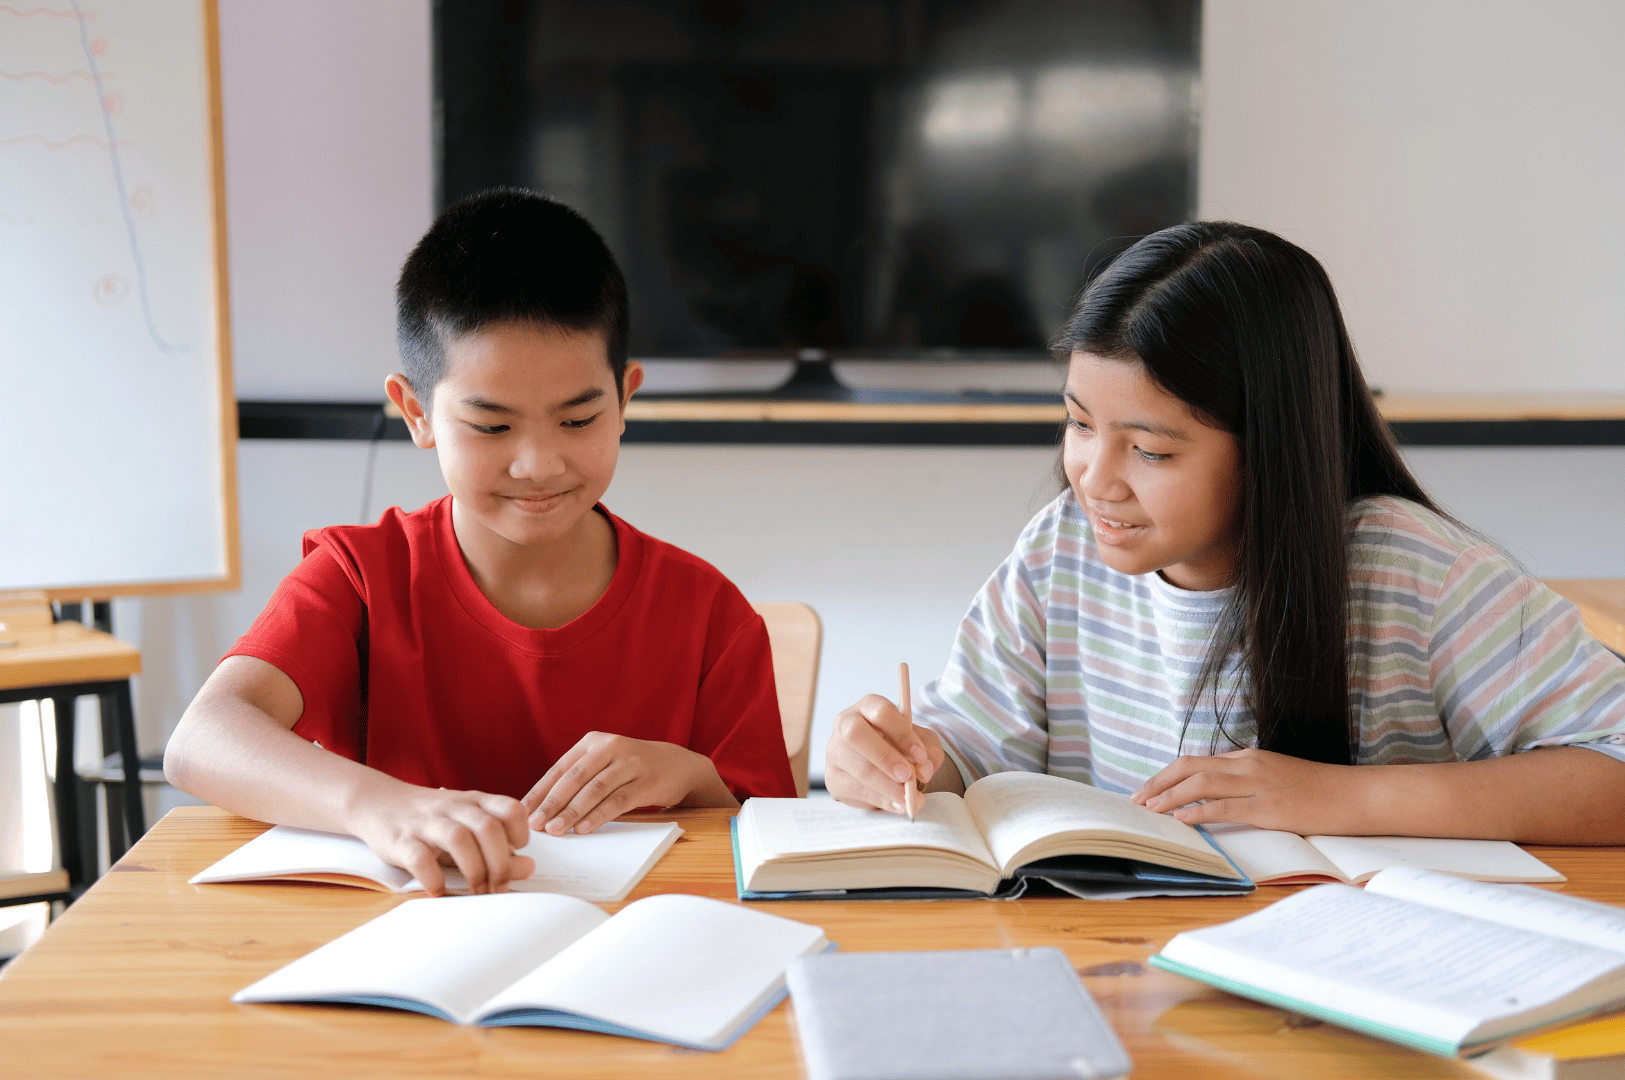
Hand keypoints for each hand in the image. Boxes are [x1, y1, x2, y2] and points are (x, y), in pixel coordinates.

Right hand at [348, 785, 534, 896]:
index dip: (520, 833)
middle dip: (500, 863)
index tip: (518, 854)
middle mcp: (453, 807)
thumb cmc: (431, 818)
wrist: (377, 803)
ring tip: (477, 891)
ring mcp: (426, 821)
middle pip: (488, 827)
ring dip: (474, 870)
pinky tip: (439, 890)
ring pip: (458, 838)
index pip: (510, 808)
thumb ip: (498, 845)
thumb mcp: (466, 825)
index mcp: (474, 801)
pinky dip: (433, 878)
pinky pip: (420, 858)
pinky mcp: (400, 839)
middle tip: (500, 888)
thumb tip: (529, 867)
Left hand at [522, 732, 729, 835]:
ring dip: (573, 812)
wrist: (677, 764)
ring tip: (556, 830)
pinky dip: (599, 816)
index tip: (523, 812)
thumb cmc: (631, 769)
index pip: (560, 768)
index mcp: (593, 742)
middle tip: (536, 825)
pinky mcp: (647, 781)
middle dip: (553, 803)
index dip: (541, 791)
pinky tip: (584, 829)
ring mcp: (631, 763)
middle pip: (575, 777)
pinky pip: (618, 800)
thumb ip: (578, 780)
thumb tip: (542, 809)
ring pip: (595, 789)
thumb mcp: (604, 764)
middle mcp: (610, 747)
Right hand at [825, 694, 948, 812]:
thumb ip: (929, 753)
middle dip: (885, 757)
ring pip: (858, 768)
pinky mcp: (833, 778)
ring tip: (908, 797)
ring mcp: (835, 752)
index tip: (920, 756)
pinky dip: (881, 800)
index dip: (902, 734)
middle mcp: (845, 724)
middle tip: (906, 776)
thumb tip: (924, 770)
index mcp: (868, 707)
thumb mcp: (922, 743)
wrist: (883, 768)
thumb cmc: (901, 747)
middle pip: (855, 734)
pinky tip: (896, 804)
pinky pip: (855, 790)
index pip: (881, 712)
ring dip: (887, 786)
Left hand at [1130, 748, 1364, 833]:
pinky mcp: (1270, 807)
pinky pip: (1224, 807)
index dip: (1167, 775)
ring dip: (1170, 797)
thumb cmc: (1320, 792)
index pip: (1196, 762)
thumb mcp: (1276, 779)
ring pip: (1201, 783)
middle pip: (1190, 767)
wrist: (1357, 795)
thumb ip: (1246, 784)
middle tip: (1137, 799)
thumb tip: (1215, 800)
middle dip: (1158, 783)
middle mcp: (1249, 766)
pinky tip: (1181, 820)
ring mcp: (1258, 785)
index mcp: (1248, 759)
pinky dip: (1197, 812)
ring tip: (1150, 810)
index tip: (1148, 789)